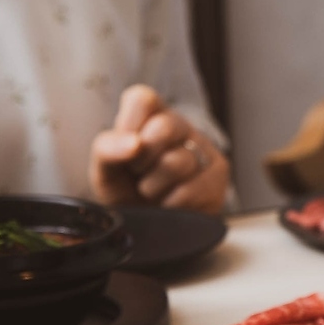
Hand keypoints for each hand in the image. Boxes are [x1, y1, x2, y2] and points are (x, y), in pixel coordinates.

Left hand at [89, 85, 229, 213]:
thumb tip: (134, 143)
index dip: (129, 125)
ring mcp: (203, 147)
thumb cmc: (127, 190)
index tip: (126, 149)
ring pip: (177, 162)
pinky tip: (170, 203)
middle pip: (164, 127)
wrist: (150, 226)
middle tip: (139, 173)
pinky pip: (191, 190)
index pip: (142, 98)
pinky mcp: (219, 172)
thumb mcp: (104, 170)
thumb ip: (107, 149)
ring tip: (154, 190)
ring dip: (154, 187)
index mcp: (149, 115)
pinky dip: (171, 205)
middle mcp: (179, 125)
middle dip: (142, 160)